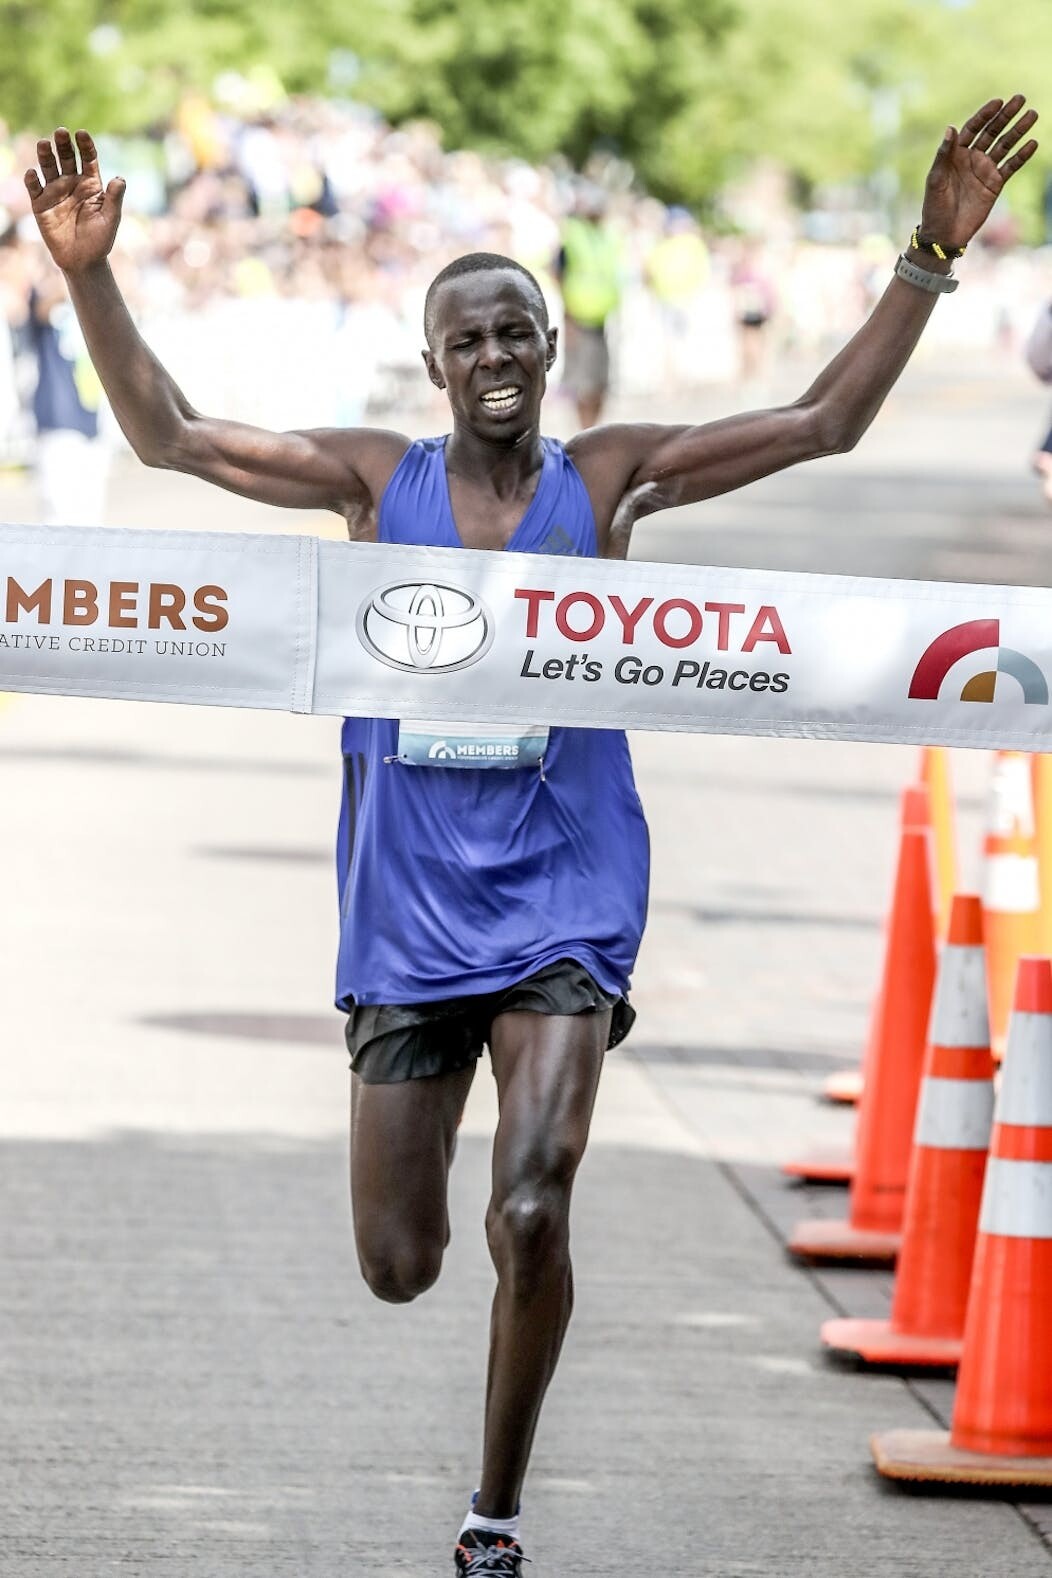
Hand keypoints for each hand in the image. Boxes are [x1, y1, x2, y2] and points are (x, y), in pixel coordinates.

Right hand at [24, 129, 125, 274]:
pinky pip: (34, 187)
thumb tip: (120, 179)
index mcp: (91, 184)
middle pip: (66, 158)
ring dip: (46, 155)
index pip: (88, 158)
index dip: (85, 145)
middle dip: (63, 144)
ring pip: (48, 167)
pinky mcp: (40, 204)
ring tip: (44, 143)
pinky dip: (32, 179)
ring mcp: (55, 191)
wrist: (83, 261)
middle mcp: (72, 183)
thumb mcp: (111, 219)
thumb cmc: (100, 240)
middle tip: (61, 132)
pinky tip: (33, 173)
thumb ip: (115, 199)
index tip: (81, 134)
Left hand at [920, 95, 1038, 250]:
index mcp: (956, 154)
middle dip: (1006, 115)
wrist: (944, 234)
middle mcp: (972, 158)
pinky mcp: (995, 184)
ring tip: (1032, 115)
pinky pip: (1011, 166)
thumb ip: (944, 154)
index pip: (973, 128)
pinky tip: (1032, 143)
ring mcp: (985, 170)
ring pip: (1005, 145)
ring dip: (1018, 130)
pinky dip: (1022, 156)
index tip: (998, 102)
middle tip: (1021, 99)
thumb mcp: (936, 180)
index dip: (985, 115)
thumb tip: (951, 127)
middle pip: (992, 131)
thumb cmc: (934, 207)